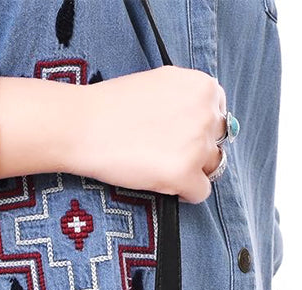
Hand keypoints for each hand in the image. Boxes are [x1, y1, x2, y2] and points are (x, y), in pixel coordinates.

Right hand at [74, 66, 227, 202]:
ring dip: (191, 171)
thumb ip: (186, 98)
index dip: (198, 128)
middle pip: (218, 142)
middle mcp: (207, 114)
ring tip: (162, 169)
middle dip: (197, 150)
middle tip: (166, 154)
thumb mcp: (160, 84)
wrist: (83, 126)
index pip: (218, 114)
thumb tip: (201, 118)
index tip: (177, 136)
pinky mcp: (184, 174)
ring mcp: (198, 145)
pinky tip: (164, 186)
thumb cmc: (112, 106)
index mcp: (203, 86)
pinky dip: (185, 194)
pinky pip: (201, 193)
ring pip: (212, 168)